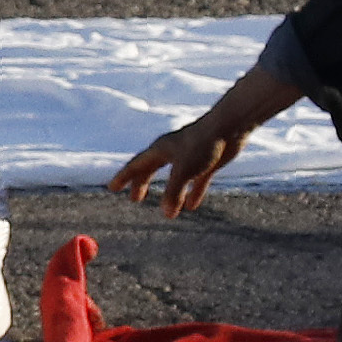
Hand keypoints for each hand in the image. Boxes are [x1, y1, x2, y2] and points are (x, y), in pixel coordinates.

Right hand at [112, 66, 295, 217]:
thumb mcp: (184, 171)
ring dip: (168, 193)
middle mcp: (171, 152)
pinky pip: (195, 182)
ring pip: (173, 178)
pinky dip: (191, 194)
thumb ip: (173, 192)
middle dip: (141, 184)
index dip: (123, 177)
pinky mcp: (206, 162)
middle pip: (151, 170)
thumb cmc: (203, 144)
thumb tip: (167, 213)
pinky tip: (192, 207)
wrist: (229, 128)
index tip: (112, 187)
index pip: (135, 165)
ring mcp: (189, 157)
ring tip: (165, 208)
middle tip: (134, 199)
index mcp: (159, 150)